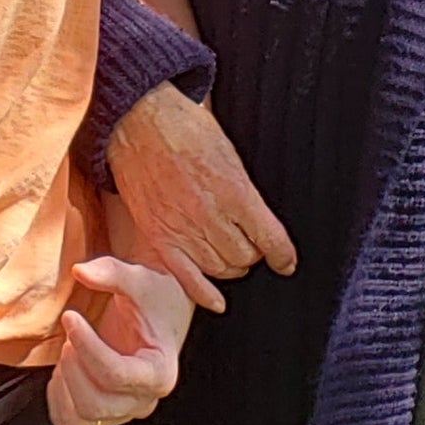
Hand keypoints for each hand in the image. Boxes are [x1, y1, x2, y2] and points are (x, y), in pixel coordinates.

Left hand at [48, 252, 197, 424]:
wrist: (157, 314)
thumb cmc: (154, 300)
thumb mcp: (140, 278)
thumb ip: (112, 272)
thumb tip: (80, 271)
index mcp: (159, 372)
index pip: (116, 374)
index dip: (87, 347)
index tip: (71, 317)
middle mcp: (144, 399)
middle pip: (95, 402)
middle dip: (74, 366)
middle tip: (71, 336)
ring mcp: (123, 411)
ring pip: (82, 417)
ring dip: (66, 382)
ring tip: (70, 351)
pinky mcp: (103, 415)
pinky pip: (71, 424)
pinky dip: (58, 401)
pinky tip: (63, 371)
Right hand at [103, 85, 294, 293]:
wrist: (137, 122)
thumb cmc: (186, 129)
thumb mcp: (230, 153)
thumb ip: (247, 190)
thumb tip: (264, 219)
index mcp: (235, 191)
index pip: (270, 239)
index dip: (283, 256)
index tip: (287, 262)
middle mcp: (211, 215)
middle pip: (245, 258)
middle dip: (253, 255)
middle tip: (251, 246)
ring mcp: (182, 229)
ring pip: (220, 270)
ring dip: (231, 268)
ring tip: (230, 255)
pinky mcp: (159, 236)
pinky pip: (186, 277)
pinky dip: (205, 294)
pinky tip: (218, 302)